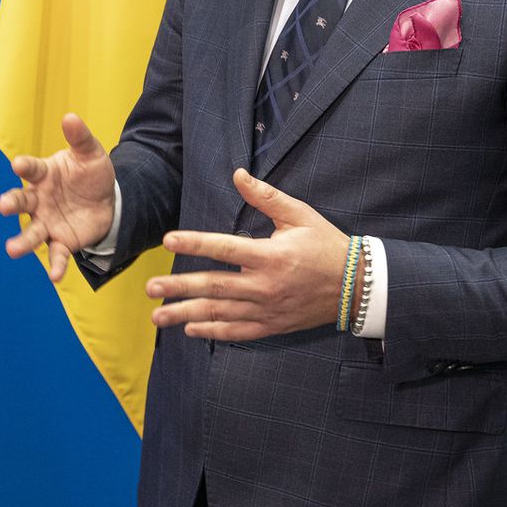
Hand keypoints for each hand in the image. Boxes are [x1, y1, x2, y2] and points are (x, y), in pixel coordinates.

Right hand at [0, 113, 117, 281]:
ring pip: (31, 232)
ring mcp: (48, 222)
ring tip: (12, 249)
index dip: (24, 166)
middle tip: (3, 206)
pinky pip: (56, 254)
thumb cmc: (90, 174)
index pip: (30, 169)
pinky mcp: (61, 241)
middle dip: (12, 203)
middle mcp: (39, 200)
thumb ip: (80, 138)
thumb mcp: (91, 153)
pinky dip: (54, 266)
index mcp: (43, 175)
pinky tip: (54, 276)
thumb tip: (70, 117)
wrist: (106, 202)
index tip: (17, 164)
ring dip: (22, 241)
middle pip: (22, 201)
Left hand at [148, 169, 349, 340]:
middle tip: (150, 288)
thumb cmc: (326, 245)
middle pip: (214, 287)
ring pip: (220, 313)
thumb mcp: (300, 215)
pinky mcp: (273, 325)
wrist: (357, 286)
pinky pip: (238, 332)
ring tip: (158, 316)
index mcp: (271, 256)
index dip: (195, 243)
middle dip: (179, 287)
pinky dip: (213, 332)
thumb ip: (266, 197)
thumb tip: (238, 174)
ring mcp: (268, 309)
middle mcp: (266, 286)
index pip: (224, 248)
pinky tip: (190, 329)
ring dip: (186, 315)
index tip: (168, 241)